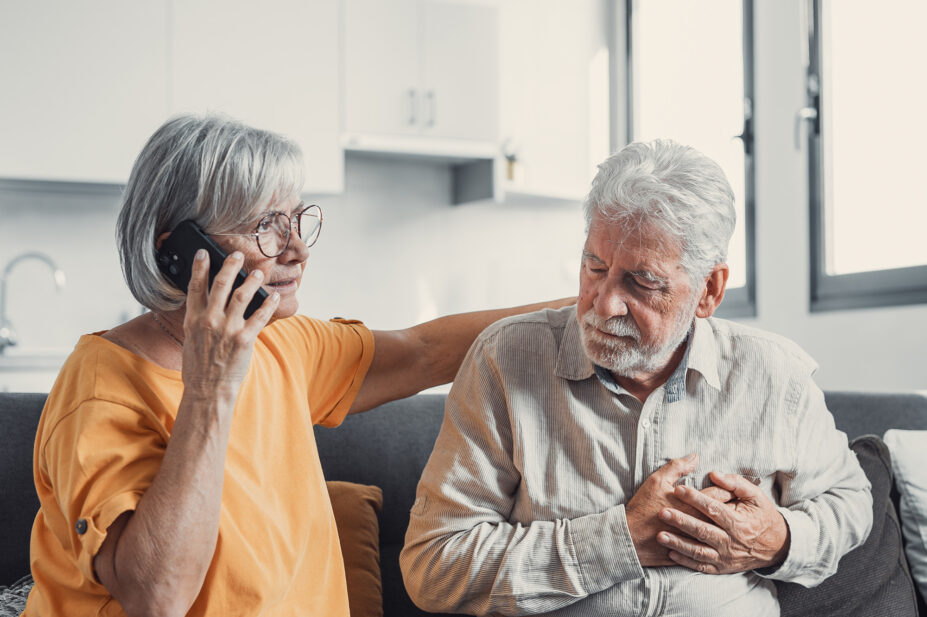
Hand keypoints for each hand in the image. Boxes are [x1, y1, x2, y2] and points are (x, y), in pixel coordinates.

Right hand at [181, 250, 278, 397]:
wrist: (208, 389)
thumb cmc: (199, 365)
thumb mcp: (191, 338)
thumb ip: (200, 319)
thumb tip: (208, 303)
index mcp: (194, 319)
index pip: (195, 286)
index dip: (200, 267)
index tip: (204, 253)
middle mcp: (210, 320)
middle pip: (220, 285)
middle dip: (230, 266)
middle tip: (237, 255)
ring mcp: (227, 329)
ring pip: (242, 296)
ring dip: (252, 281)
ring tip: (259, 272)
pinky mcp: (244, 339)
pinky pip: (260, 316)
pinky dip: (269, 304)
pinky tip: (274, 297)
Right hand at [626, 454, 731, 566]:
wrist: (631, 538)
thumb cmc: (643, 508)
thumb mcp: (657, 481)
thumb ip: (678, 467)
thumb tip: (695, 457)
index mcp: (694, 504)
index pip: (721, 494)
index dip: (730, 488)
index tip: (733, 487)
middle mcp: (700, 523)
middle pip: (726, 515)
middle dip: (734, 508)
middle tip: (739, 503)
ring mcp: (697, 540)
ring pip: (721, 533)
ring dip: (727, 527)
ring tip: (731, 522)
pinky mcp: (691, 553)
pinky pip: (710, 549)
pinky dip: (716, 542)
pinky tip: (717, 538)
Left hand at [656, 470, 789, 573]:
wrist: (776, 546)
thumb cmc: (762, 516)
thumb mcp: (756, 496)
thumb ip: (735, 483)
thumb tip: (714, 473)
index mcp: (739, 522)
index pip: (713, 509)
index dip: (695, 498)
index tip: (678, 489)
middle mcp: (730, 541)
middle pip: (702, 530)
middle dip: (681, 521)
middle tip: (661, 512)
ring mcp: (725, 557)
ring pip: (698, 551)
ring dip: (678, 543)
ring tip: (660, 535)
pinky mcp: (721, 567)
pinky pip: (701, 566)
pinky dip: (685, 561)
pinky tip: (670, 552)